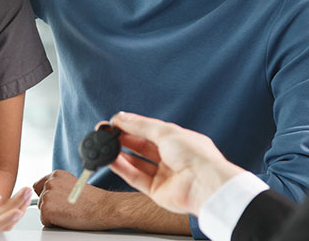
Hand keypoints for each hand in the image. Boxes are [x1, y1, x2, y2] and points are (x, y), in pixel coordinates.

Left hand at [32, 170, 117, 229]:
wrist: (103, 207)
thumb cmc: (93, 200)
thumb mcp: (73, 185)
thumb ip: (60, 186)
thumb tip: (51, 195)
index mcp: (56, 175)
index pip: (39, 186)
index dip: (47, 196)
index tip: (57, 201)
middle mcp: (50, 182)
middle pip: (40, 199)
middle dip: (51, 206)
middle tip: (67, 208)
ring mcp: (47, 195)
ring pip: (42, 210)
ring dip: (53, 214)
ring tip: (69, 212)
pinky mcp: (47, 209)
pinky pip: (44, 221)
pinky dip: (54, 223)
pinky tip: (67, 218)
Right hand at [104, 112, 246, 214]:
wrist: (205, 184)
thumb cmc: (195, 155)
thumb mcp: (165, 132)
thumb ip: (140, 126)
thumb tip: (120, 117)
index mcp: (178, 141)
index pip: (149, 131)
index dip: (131, 126)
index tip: (113, 123)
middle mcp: (171, 158)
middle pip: (141, 147)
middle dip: (122, 139)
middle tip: (104, 134)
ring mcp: (164, 175)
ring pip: (137, 163)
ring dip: (120, 154)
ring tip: (104, 146)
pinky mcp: (157, 191)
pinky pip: (136, 178)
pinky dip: (123, 169)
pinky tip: (111, 160)